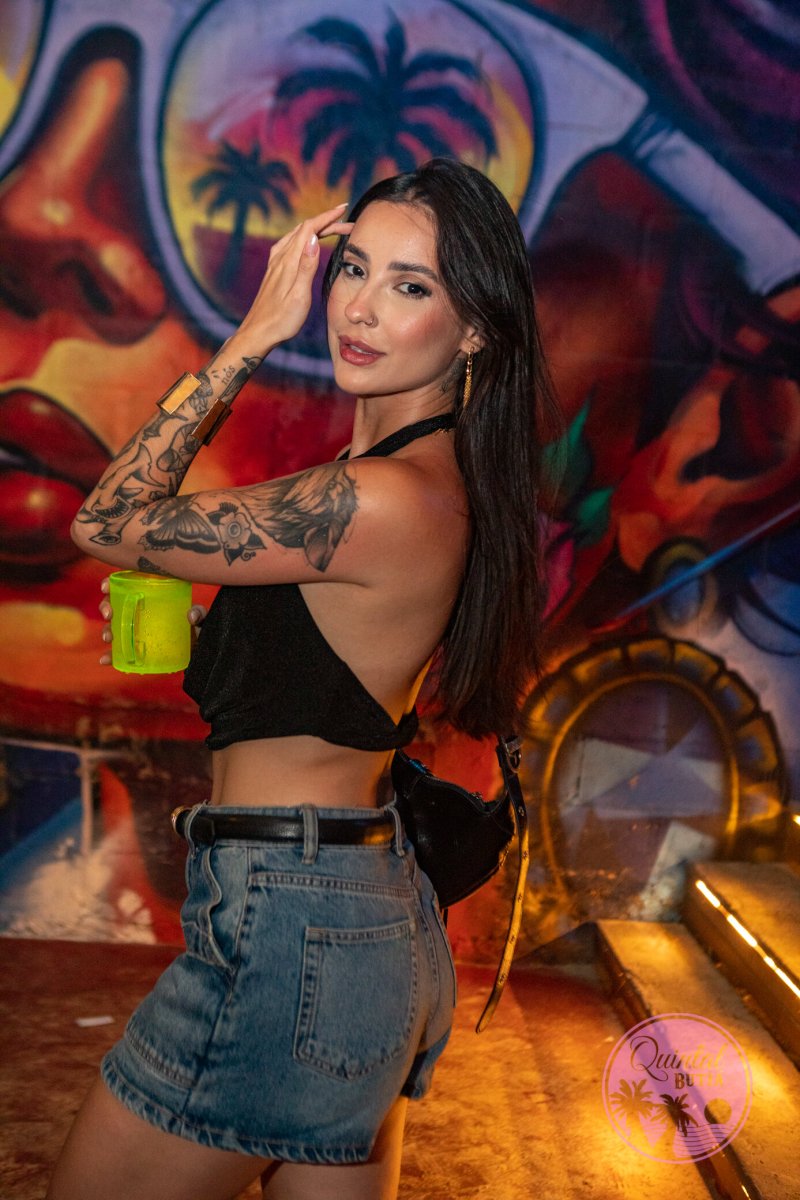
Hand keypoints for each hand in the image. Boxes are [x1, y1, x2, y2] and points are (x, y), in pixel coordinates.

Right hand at [98, 576, 206, 665]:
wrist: (201, 652)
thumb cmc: (199, 629)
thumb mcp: (202, 618)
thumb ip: (200, 613)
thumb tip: (191, 616)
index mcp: (151, 597)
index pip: (126, 585)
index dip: (111, 585)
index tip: (105, 588)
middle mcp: (140, 612)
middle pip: (115, 604)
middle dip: (105, 607)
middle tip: (109, 614)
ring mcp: (138, 631)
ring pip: (114, 627)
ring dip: (106, 630)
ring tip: (109, 636)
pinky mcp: (138, 650)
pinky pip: (120, 652)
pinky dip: (111, 656)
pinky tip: (105, 660)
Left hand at [237, 205, 353, 354]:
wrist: (258, 333)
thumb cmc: (281, 320)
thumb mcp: (299, 296)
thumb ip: (307, 267)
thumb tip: (314, 238)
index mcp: (288, 262)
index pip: (309, 229)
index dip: (327, 217)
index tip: (344, 209)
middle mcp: (280, 258)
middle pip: (304, 230)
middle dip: (326, 221)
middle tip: (347, 223)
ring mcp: (275, 264)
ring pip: (297, 236)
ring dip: (316, 228)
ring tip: (332, 228)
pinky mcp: (274, 271)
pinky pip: (290, 245)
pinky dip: (303, 237)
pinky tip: (305, 242)